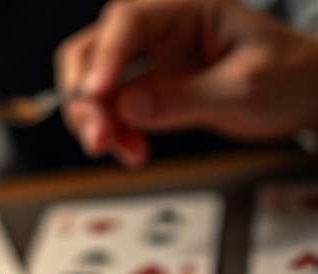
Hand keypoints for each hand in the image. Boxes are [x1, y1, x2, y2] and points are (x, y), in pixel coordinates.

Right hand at [55, 0, 317, 166]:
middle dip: (85, 95)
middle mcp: (158, 31)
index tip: (96, 94)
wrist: (304, 96)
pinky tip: (133, 151)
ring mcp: (149, 61)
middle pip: (92, 51)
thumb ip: (186, 96)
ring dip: (94, 121)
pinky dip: (113, 134)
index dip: (105, 56)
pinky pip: (111, 111)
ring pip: (93, 85)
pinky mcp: (146, 91)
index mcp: (185, 9)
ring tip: (120, 150)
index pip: (127, 21)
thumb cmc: (290, 76)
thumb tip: (129, 106)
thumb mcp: (245, 86)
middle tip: (95, 134)